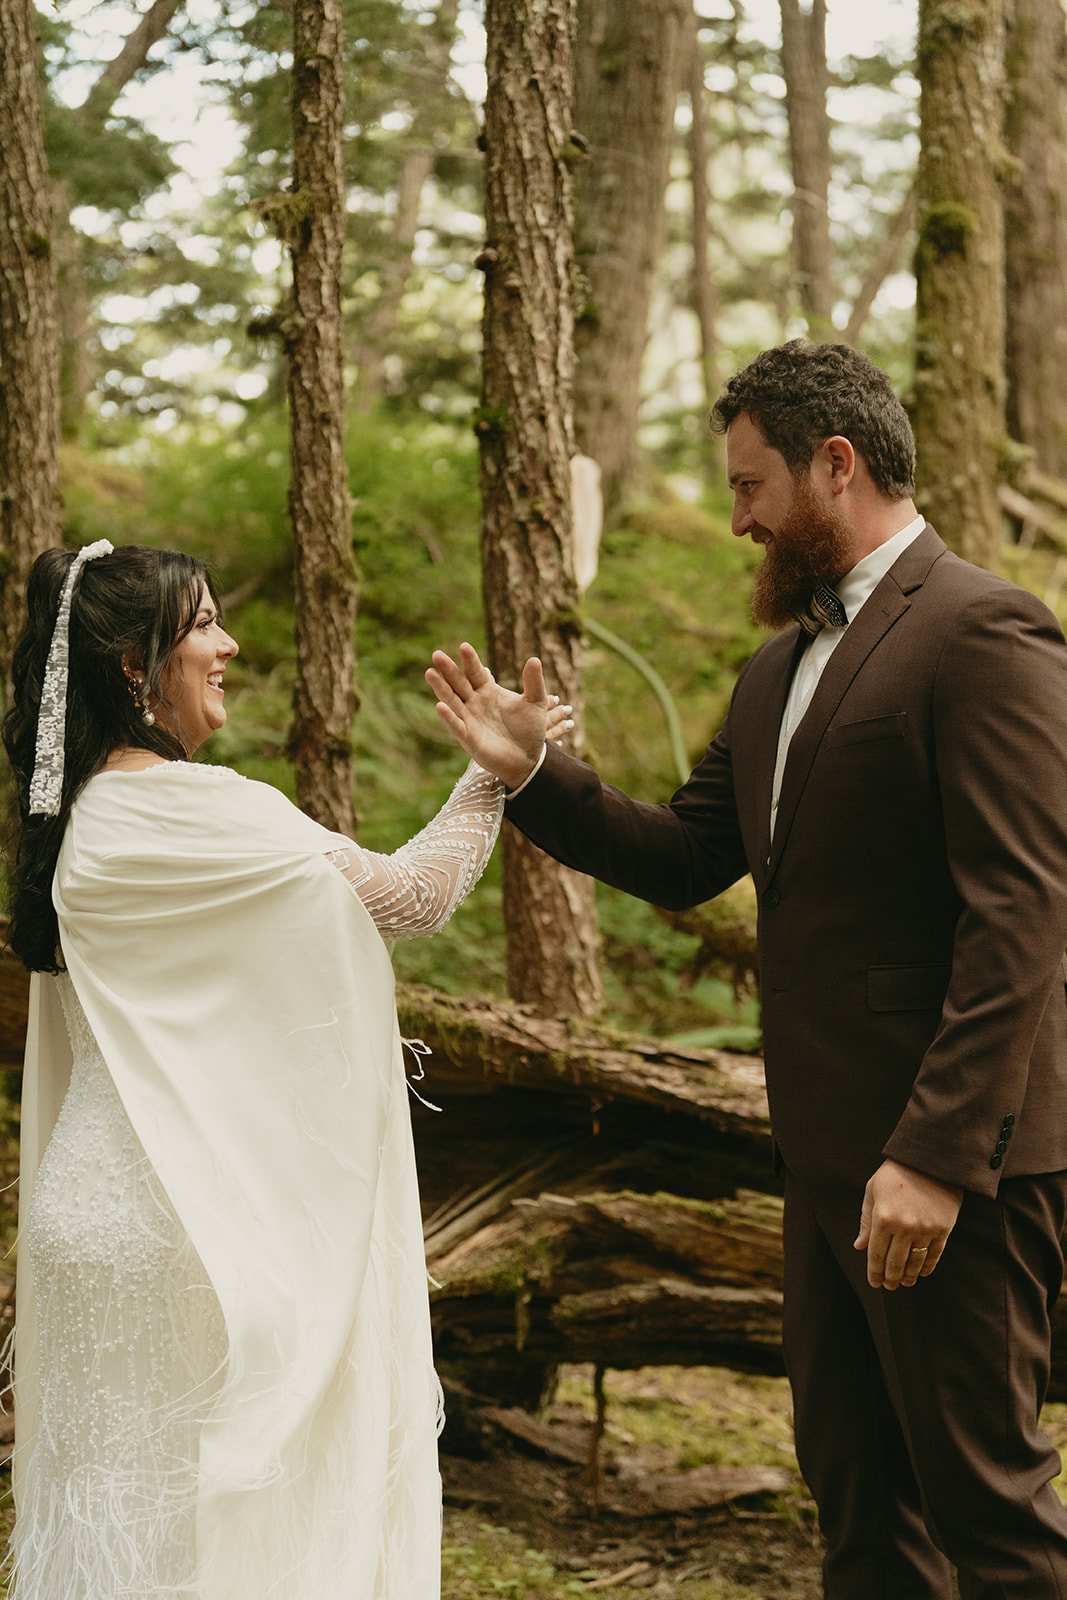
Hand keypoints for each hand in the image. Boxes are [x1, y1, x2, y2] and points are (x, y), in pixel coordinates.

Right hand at [426, 642, 567, 789]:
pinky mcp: (469, 738)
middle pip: (458, 683)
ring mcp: (470, 720)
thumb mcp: (536, 702)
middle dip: (448, 670)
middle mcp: (475, 704)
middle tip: (437, 654)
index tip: (464, 646)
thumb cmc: (530, 731)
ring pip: (452, 700)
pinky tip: (440, 706)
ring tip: (429, 673)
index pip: (476, 672)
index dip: (470, 660)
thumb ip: (533, 682)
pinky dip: (449, 717)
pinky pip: (456, 726)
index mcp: (489, 692)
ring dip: (441, 688)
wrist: (529, 759)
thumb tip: (534, 659)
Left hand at [853, 1159, 962, 1289]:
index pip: (876, 1254)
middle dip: (890, 1279)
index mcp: (883, 1218)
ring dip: (908, 1276)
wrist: (930, 1160)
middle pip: (895, 1263)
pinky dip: (927, 1267)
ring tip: (904, 1282)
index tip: (874, 1283)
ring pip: (915, 1263)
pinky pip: (934, 1255)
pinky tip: (921, 1273)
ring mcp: (925, 1230)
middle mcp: (904, 1227)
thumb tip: (859, 1247)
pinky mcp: (943, 1230)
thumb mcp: (873, 1191)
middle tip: (889, 1286)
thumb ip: (866, 1221)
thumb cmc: (895, 1174)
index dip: (874, 1272)